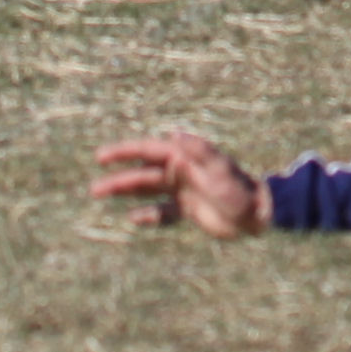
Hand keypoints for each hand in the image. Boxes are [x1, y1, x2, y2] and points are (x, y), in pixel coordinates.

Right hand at [91, 131, 272, 237]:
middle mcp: (182, 172)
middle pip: (143, 174)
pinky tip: (133, 219)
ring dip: (126, 193)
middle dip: (119, 178)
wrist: (255, 212)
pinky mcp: (189, 209)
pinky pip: (162, 212)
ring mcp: (184, 190)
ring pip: (148, 191)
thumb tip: (174, 132)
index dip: (125, 152)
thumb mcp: (218, 169)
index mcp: (185, 158)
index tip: (101, 156)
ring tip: (102, 196)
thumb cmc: (238, 189)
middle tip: (94, 188)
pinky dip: (148, 215)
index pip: (149, 152)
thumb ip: (198, 151)